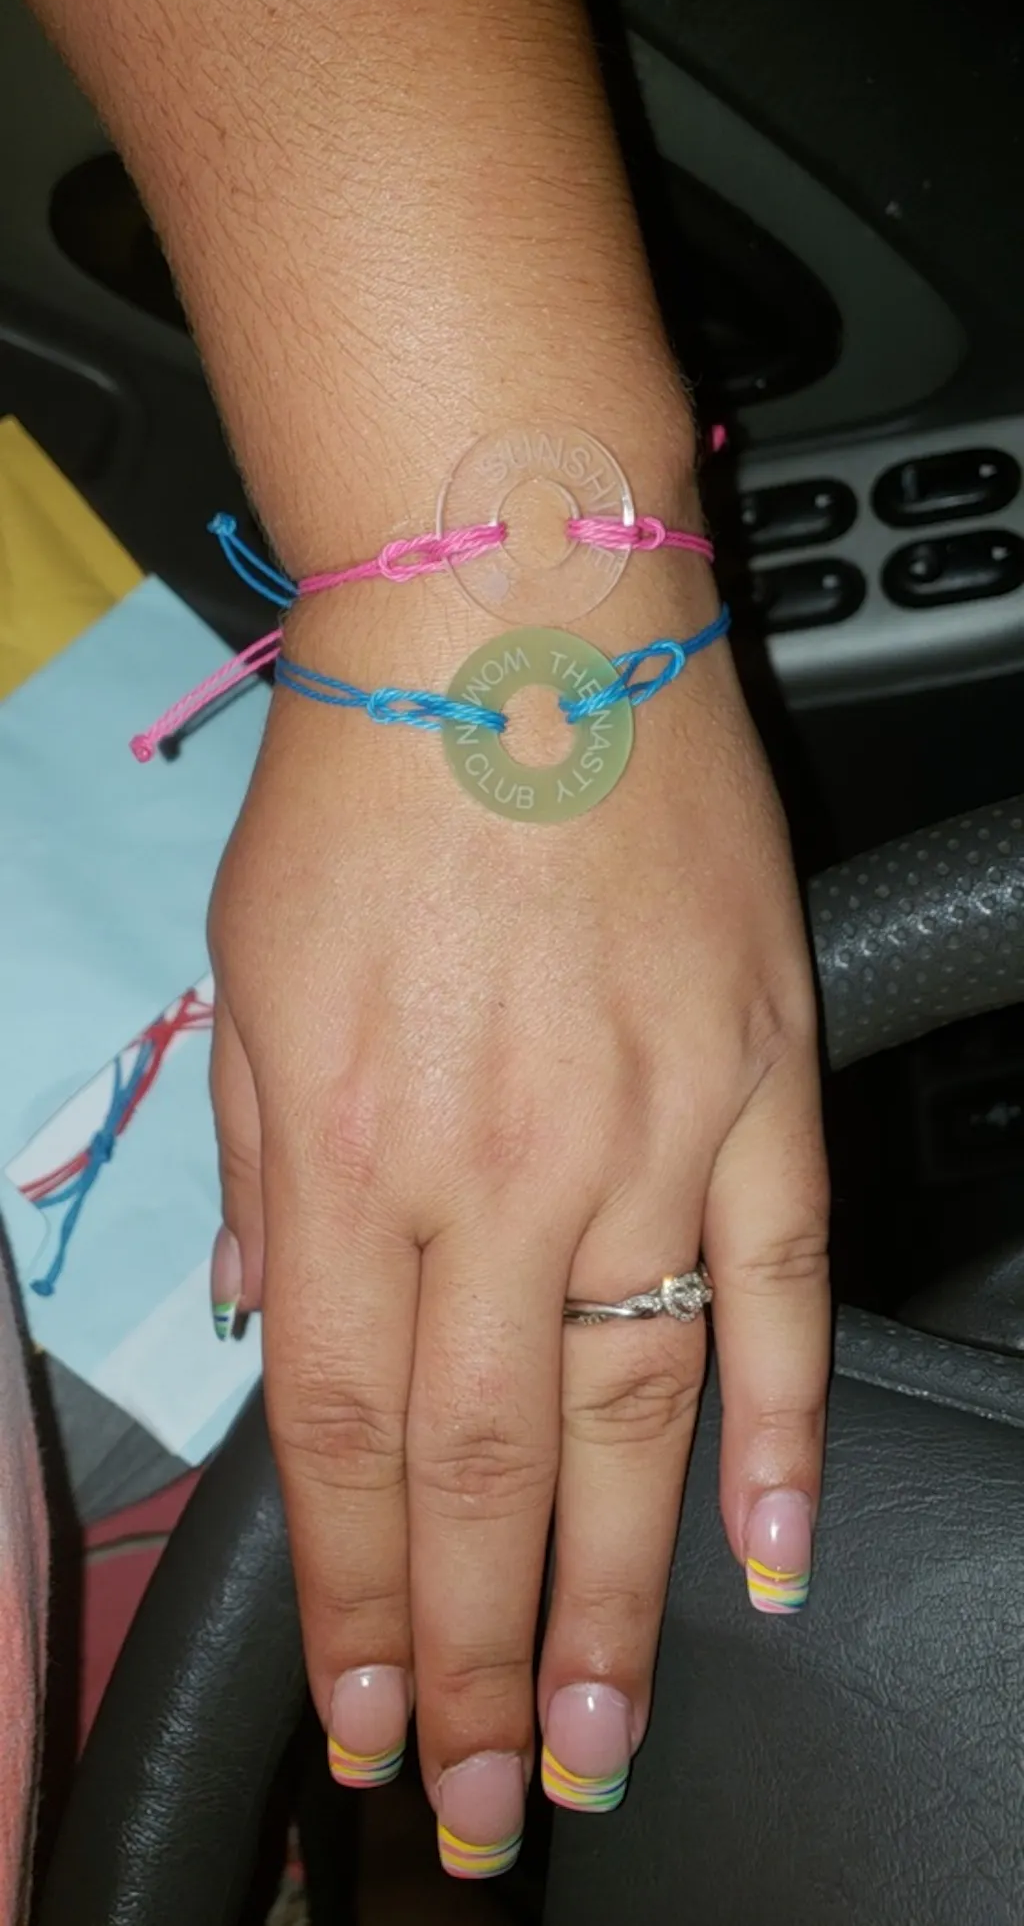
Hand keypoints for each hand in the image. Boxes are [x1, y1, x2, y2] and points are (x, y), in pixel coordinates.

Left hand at [207, 542, 829, 1876]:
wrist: (523, 626)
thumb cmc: (370, 793)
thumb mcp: (252, 979)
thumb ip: (265, 1172)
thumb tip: (275, 1333)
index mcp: (351, 1148)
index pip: (346, 1433)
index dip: (348, 1596)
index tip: (355, 1712)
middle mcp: (499, 1170)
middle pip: (481, 1467)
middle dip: (465, 1659)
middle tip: (474, 1799)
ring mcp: (647, 1133)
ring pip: (630, 1417)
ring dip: (609, 1597)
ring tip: (595, 1740)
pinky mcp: (757, 1082)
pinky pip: (774, 1283)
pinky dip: (777, 1428)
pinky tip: (770, 1553)